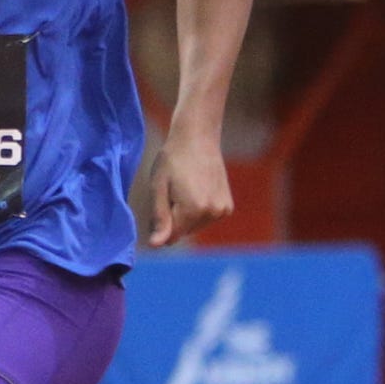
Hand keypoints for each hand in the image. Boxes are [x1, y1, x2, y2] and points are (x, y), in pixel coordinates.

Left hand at [146, 127, 231, 248]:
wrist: (198, 138)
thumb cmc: (172, 160)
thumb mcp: (158, 187)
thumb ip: (159, 218)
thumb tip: (157, 246)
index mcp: (193, 209)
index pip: (170, 236)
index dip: (160, 221)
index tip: (162, 199)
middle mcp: (212, 213)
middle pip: (182, 232)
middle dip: (174, 217)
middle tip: (174, 189)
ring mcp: (222, 211)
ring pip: (194, 227)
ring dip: (186, 214)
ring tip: (186, 187)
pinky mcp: (227, 208)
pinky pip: (205, 220)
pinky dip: (198, 211)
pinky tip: (197, 189)